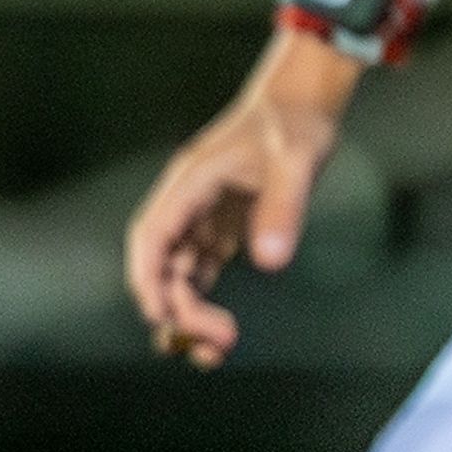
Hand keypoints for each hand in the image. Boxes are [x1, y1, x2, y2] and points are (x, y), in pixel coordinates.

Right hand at [124, 30, 358, 367]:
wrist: (302, 103)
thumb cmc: (295, 123)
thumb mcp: (297, 159)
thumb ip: (284, 207)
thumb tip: (272, 261)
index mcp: (189, 183)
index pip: (151, 238)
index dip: (149, 279)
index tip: (163, 316)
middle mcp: (186, 204)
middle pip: (161, 265)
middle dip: (177, 308)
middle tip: (218, 342)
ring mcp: (200, 217)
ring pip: (177, 273)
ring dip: (187, 311)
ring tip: (217, 349)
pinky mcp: (220, 228)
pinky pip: (199, 271)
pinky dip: (201, 300)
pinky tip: (217, 329)